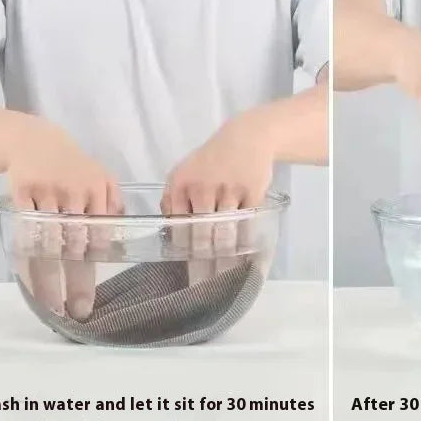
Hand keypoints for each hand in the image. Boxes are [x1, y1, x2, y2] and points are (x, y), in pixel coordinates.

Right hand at [8, 122, 120, 319]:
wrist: (35, 141)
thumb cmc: (74, 167)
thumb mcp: (101, 177)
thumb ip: (113, 204)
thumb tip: (122, 237)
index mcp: (99, 190)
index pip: (101, 233)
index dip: (98, 262)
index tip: (97, 288)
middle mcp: (75, 192)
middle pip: (76, 244)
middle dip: (76, 280)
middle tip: (78, 310)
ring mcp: (48, 193)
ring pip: (50, 243)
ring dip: (50, 277)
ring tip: (53, 306)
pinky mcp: (22, 194)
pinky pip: (25, 233)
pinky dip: (27, 259)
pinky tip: (29, 282)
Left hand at [163, 115, 274, 275]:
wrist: (248, 138)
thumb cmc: (212, 159)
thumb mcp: (185, 171)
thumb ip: (173, 198)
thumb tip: (168, 229)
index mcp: (181, 185)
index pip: (179, 226)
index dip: (184, 250)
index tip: (187, 269)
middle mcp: (203, 188)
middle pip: (202, 234)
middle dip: (204, 260)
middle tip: (206, 282)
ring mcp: (229, 190)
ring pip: (225, 232)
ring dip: (226, 255)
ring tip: (226, 274)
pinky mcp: (252, 193)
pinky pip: (246, 224)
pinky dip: (245, 240)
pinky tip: (245, 253)